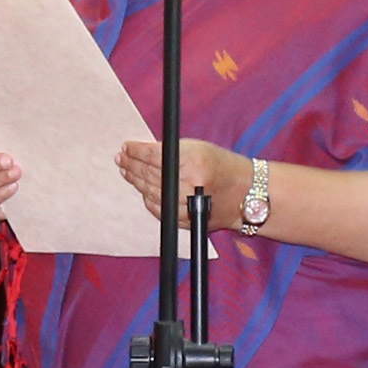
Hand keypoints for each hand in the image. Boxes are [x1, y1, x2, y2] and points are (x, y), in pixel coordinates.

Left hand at [117, 138, 245, 221]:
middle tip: (121, 159)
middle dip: (131, 165)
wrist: (246, 193)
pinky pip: (160, 210)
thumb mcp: (199, 148)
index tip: (126, 147)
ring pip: (151, 192)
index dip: (135, 151)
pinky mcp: (187, 219)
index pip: (153, 155)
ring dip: (136, 182)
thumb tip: (142, 152)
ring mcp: (187, 204)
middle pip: (149, 174)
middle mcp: (189, 183)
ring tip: (127, 172)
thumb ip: (172, 151)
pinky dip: (149, 200)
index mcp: (192, 160)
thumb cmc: (223, 166)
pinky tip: (143, 191)